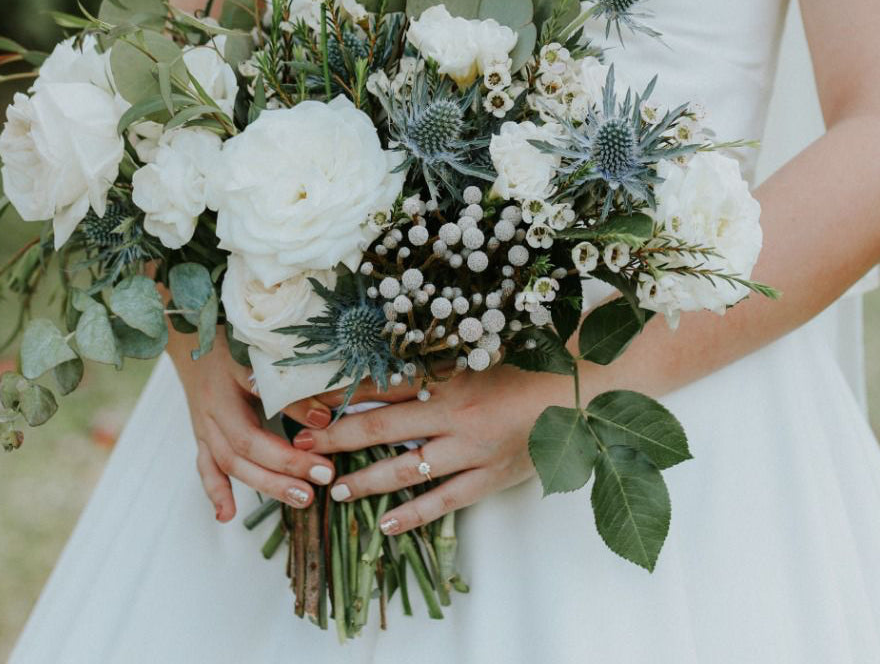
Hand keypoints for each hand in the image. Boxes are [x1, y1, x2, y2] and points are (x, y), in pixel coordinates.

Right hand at [167, 327, 336, 521]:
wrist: (188, 335)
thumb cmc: (230, 338)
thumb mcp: (259, 354)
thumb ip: (289, 386)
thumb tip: (324, 418)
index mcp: (228, 389)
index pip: (258, 430)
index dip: (290, 451)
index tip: (326, 459)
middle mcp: (212, 413)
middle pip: (244, 453)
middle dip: (283, 474)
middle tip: (321, 483)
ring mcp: (204, 426)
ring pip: (228, 464)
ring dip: (264, 485)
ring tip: (300, 499)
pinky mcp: (201, 434)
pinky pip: (204, 466)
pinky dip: (215, 491)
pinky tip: (226, 516)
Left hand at [283, 364, 565, 535]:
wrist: (577, 388)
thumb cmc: (528, 363)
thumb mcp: (475, 354)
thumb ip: (435, 362)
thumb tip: (389, 363)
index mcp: (447, 378)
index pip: (381, 387)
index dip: (342, 396)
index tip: (307, 404)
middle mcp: (452, 414)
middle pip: (382, 427)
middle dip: (338, 437)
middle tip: (302, 447)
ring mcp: (470, 450)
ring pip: (407, 470)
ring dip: (367, 481)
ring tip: (334, 490)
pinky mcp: (490, 477)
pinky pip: (446, 501)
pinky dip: (414, 514)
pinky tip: (385, 525)